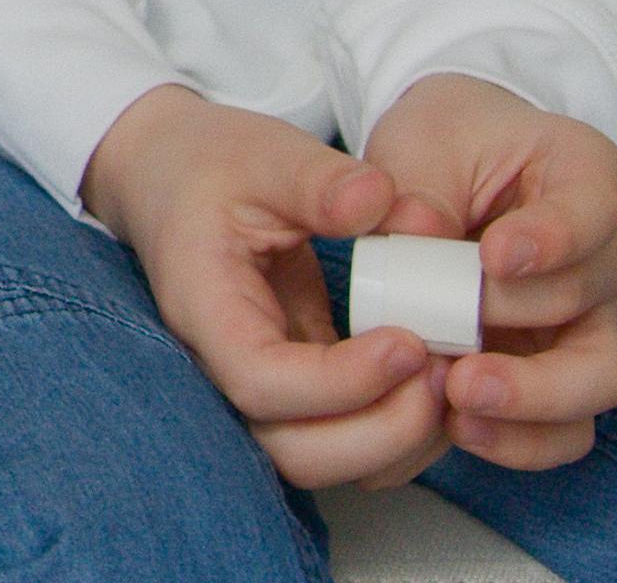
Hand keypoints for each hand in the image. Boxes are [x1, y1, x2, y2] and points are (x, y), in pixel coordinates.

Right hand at [80, 84, 449, 488]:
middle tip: (441, 372)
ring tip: (446, 378)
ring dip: (394, 442)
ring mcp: (258, 388)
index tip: (407, 341)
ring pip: (320, 462)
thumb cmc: (210, 166)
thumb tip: (378, 200)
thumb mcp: (262, 153)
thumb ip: (318, 178)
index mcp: (204, 308)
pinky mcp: (295, 391)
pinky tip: (434, 383)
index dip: (340, 380)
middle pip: (293, 451)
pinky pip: (341, 441)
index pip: (261, 381)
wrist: (170, 178)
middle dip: (380, 431)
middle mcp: (221, 367)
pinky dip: (395, 433)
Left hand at [356, 73, 616, 472]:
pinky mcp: (558, 368)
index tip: (495, 256)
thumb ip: (421, 184)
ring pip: (595, 382)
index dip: (552, 239)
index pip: (593, 210)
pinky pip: (564, 424)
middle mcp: (607, 253)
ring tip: (459, 401)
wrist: (456, 163)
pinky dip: (519, 438)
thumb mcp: (424, 139)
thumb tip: (415, 233)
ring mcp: (590, 317)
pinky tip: (460, 427)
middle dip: (523, 326)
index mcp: (588, 175)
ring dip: (530, 403)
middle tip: (461, 347)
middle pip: (594, 306)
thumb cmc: (447, 143)